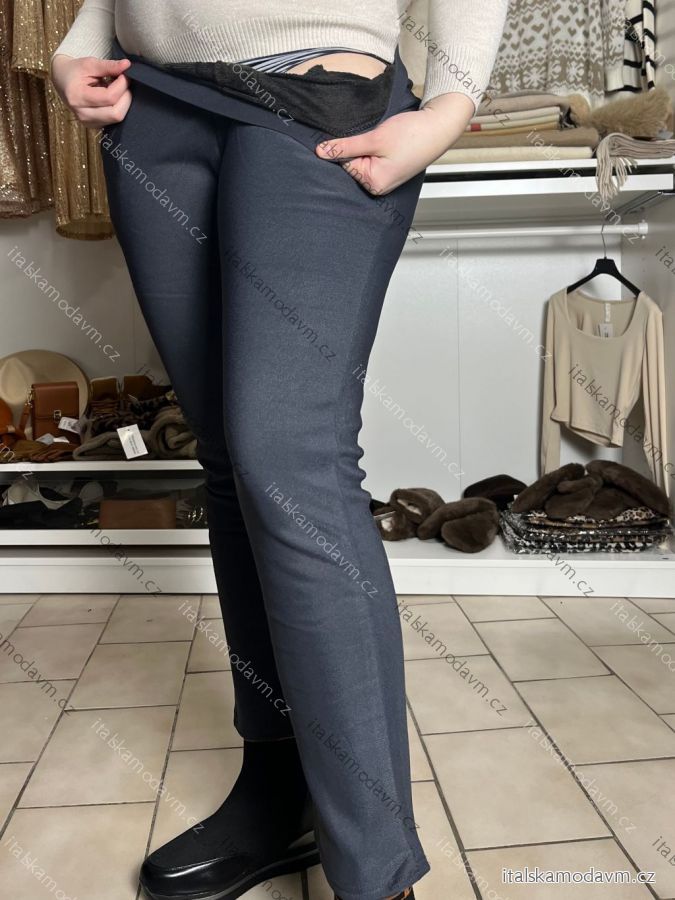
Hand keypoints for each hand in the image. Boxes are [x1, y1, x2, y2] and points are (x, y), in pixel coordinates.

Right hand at [51, 54, 132, 127]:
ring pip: (117, 118)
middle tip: (124, 83)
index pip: (109, 97)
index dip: (122, 85)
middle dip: (125, 96)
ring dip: (123, 102)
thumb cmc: (74, 71)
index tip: (124, 74)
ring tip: (116, 89)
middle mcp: (83, 114)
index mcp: (78, 97)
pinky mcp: (95, 126)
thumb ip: (109, 66)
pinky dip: (118, 108)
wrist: (62, 81)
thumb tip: (127, 65)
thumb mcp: (89, 64)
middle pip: (116, 114)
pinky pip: (114, 120)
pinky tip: (113, 97)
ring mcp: (89, 123)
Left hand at [315, 92, 475, 194]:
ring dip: (366, 146)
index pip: (344, 165)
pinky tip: (386, 142)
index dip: (345, 147)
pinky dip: (374, 149)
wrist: (438, 127)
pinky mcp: (390, 171)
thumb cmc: (412, 134)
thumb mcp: (374, 138)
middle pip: (352, 165)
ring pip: (362, 160)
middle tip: (374, 136)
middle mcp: (378, 186)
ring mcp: (384, 180)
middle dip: (357, 148)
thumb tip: (321, 152)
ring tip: (383, 139)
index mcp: (373, 183)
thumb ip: (345, 146)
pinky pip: (373, 160)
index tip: (357, 136)